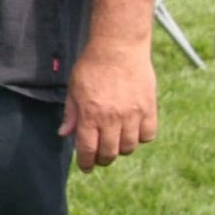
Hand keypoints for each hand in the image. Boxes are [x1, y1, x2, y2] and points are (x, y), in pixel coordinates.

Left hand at [60, 38, 156, 171]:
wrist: (118, 47)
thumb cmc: (92, 66)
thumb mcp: (74, 88)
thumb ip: (71, 114)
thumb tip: (65, 135)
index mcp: (90, 114)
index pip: (87, 149)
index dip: (86, 163)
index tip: (86, 167)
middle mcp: (112, 117)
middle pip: (110, 153)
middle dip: (102, 159)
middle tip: (100, 156)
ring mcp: (133, 114)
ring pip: (129, 147)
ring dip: (121, 148)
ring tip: (115, 140)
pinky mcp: (149, 108)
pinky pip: (148, 135)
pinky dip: (140, 137)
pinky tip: (133, 130)